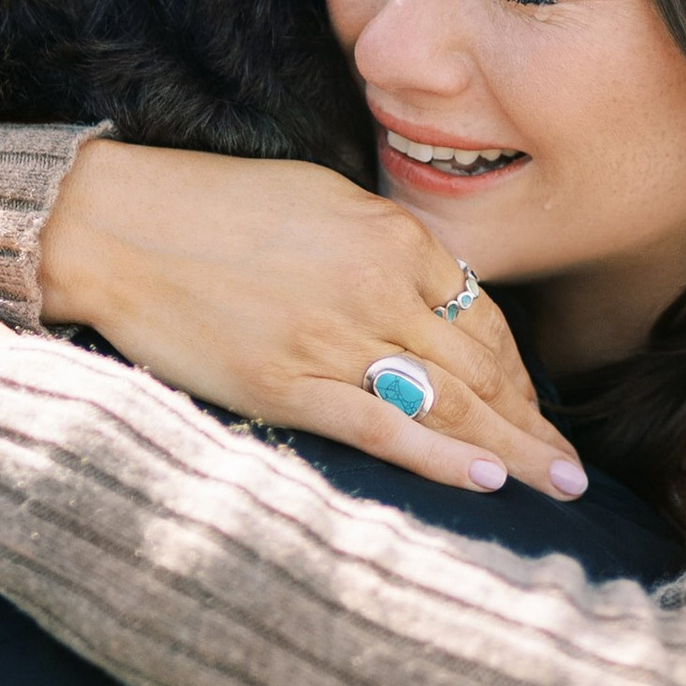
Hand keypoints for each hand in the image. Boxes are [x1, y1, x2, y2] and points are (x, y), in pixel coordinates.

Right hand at [38, 143, 586, 501]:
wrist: (115, 226)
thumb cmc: (214, 207)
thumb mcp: (323, 200)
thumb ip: (386, 247)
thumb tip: (436, 296)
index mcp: (393, 237)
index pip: (484, 318)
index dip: (519, 373)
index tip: (535, 410)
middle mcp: (378, 289)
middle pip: (481, 369)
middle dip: (533, 424)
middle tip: (570, 470)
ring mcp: (336, 339)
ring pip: (448, 404)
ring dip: (514, 450)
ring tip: (559, 486)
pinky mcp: (288, 385)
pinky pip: (383, 429)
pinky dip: (441, 457)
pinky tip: (487, 480)